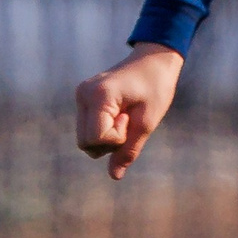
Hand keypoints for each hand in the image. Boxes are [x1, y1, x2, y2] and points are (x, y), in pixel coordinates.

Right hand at [75, 43, 183, 178]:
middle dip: (110, 141)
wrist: (154, 61)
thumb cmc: (156, 87)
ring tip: (125, 116)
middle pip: (86, 143)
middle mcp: (83, 94)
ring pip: (85, 139)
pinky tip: (119, 114)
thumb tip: (115, 176)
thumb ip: (129, 149)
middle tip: (129, 119)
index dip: (116, 139)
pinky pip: (88, 129)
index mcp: (99, 95)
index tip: (130, 119)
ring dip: (107, 137)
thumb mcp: (147, 121)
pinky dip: (104, 129)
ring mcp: (80, 96)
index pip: (96, 138)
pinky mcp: (83, 99)